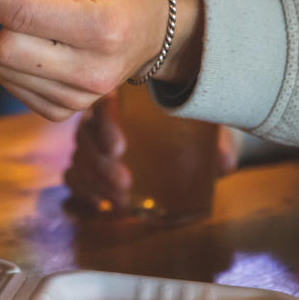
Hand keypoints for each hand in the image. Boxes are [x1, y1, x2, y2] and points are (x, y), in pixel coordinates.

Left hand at [0, 0, 202, 120]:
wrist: (157, 28)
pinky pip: (12, 86)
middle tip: (22, 4)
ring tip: (38, 27)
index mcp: (99, 26)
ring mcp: (81, 97)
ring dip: (6, 42)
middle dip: (0, 21)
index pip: (19, 12)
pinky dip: (15, 65)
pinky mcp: (67, 111)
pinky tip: (41, 49)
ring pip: (3, 69)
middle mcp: (93, 70)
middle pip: (5, 48)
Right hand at [65, 94, 241, 208]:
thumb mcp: (209, 124)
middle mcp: (104, 116)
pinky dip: (82, 190)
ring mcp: (95, 142)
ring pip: (79, 158)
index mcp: (127, 96)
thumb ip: (217, 140)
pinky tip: (99, 203)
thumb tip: (223, 162)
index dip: (106, 123)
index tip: (120, 147)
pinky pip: (75, 176)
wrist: (190, 136)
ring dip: (94, 181)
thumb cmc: (193, 122)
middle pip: (86, 134)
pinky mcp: (93, 166)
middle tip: (125, 183)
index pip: (105, 102)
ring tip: (121, 200)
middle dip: (100, 162)